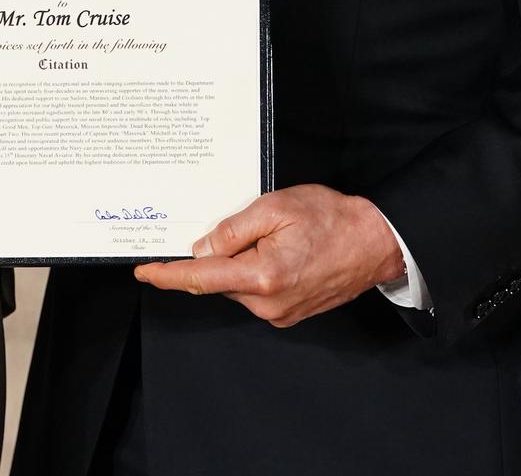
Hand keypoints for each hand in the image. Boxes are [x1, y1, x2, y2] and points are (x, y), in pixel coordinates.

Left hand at [132, 185, 402, 327]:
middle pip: (218, 280)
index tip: (145, 272)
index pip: (200, 278)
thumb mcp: (276, 207)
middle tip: (237, 226)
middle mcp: (267, 303)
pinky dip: (252, 272)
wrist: (376, 243)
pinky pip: (254, 293)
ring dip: (238, 262)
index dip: (168, 275)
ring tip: (271, 235)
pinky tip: (275, 250)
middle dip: (215, 256)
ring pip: (236, 286)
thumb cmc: (333, 220)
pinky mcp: (288, 314)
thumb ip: (233, 229)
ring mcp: (279, 313)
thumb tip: (201, 249)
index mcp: (262, 276)